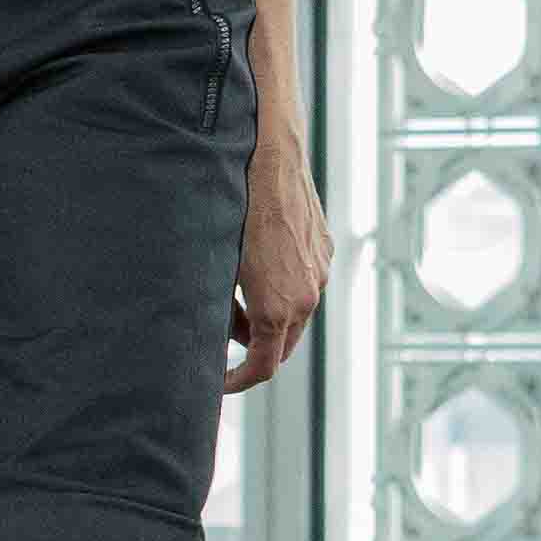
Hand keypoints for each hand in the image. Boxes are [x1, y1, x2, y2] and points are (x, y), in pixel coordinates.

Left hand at [224, 120, 332, 395]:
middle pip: (284, 346)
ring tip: (238, 302)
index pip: (264, 367)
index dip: (238, 381)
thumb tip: (218, 335)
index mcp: (279, 309)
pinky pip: (306, 283)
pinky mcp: (324, 249)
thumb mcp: (217, 268)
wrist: (269, 159)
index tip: (219, 381)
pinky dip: (285, 291)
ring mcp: (320, 271)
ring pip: (297, 314)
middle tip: (225, 345)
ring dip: (270, 319)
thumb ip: (220, 310)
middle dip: (255, 351)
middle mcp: (307, 296)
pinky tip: (260, 268)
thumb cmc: (234, 211)